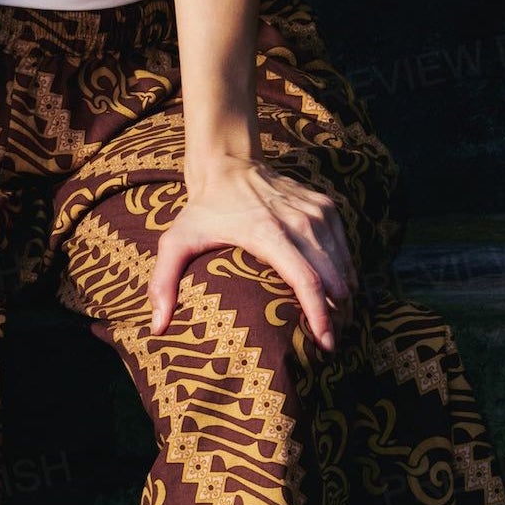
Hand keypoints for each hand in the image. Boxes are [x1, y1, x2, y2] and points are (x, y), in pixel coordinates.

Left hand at [152, 156, 356, 350]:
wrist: (228, 163)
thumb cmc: (203, 210)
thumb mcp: (176, 241)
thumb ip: (163, 282)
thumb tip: (158, 327)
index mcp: (266, 233)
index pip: (305, 279)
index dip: (319, 314)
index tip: (326, 342)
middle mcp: (297, 220)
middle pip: (331, 275)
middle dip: (336, 311)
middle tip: (331, 340)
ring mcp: (314, 210)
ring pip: (341, 260)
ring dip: (343, 292)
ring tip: (338, 320)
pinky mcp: (324, 204)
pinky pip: (343, 243)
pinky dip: (345, 268)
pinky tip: (339, 288)